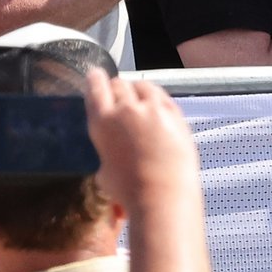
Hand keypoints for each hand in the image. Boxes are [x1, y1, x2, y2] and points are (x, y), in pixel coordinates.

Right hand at [84, 69, 197, 220]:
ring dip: (138, 89)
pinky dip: (158, 99)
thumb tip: (111, 151)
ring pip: (143, 85)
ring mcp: (153, 110)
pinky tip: (158, 106)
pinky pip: (164, 97)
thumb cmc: (129, 191)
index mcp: (102, 121)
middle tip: (120, 94)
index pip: (95, 86)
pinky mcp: (175, 114)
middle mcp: (126, 109)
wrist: (163, 196)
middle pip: (119, 84)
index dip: (95, 79)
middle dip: (118, 88)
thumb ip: (106, 149)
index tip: (96, 74)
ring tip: (140, 97)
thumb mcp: (104, 169)